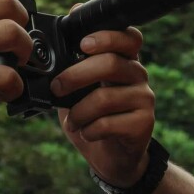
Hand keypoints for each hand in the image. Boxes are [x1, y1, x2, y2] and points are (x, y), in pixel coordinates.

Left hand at [52, 25, 155, 187]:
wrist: (112, 156)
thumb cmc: (92, 116)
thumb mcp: (77, 90)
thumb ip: (70, 71)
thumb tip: (49, 60)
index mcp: (123, 59)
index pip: (128, 37)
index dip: (107, 36)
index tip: (82, 44)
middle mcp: (137, 74)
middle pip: (111, 63)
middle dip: (76, 75)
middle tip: (57, 87)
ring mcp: (144, 98)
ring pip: (105, 97)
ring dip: (79, 112)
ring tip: (72, 122)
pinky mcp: (143, 123)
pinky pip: (109, 123)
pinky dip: (90, 130)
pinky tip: (87, 133)